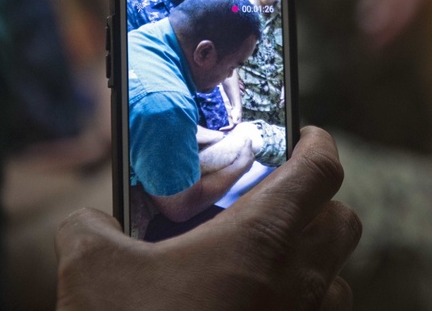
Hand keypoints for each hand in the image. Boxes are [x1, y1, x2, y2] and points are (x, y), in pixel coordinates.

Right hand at [56, 127, 360, 309]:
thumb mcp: (94, 271)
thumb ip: (91, 229)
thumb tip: (88, 223)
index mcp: (264, 238)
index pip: (322, 171)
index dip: (318, 145)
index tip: (305, 136)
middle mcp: (298, 280)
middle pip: (343, 223)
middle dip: (320, 204)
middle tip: (280, 199)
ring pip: (336, 278)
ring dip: (313, 260)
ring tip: (266, 259)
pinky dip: (299, 303)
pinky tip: (253, 303)